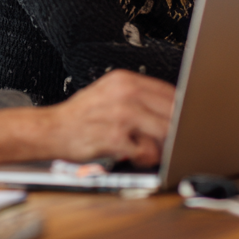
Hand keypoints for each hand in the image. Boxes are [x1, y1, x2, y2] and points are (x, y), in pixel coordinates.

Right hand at [46, 69, 175, 167]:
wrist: (51, 129)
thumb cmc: (81, 115)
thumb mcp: (109, 93)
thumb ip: (137, 97)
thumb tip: (170, 107)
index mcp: (125, 81)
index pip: (168, 91)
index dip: (182, 108)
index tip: (187, 118)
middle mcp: (125, 94)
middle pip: (172, 110)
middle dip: (178, 128)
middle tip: (176, 139)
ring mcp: (121, 115)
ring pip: (164, 131)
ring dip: (165, 145)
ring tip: (153, 149)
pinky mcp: (115, 138)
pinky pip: (146, 151)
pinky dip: (147, 158)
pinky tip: (136, 156)